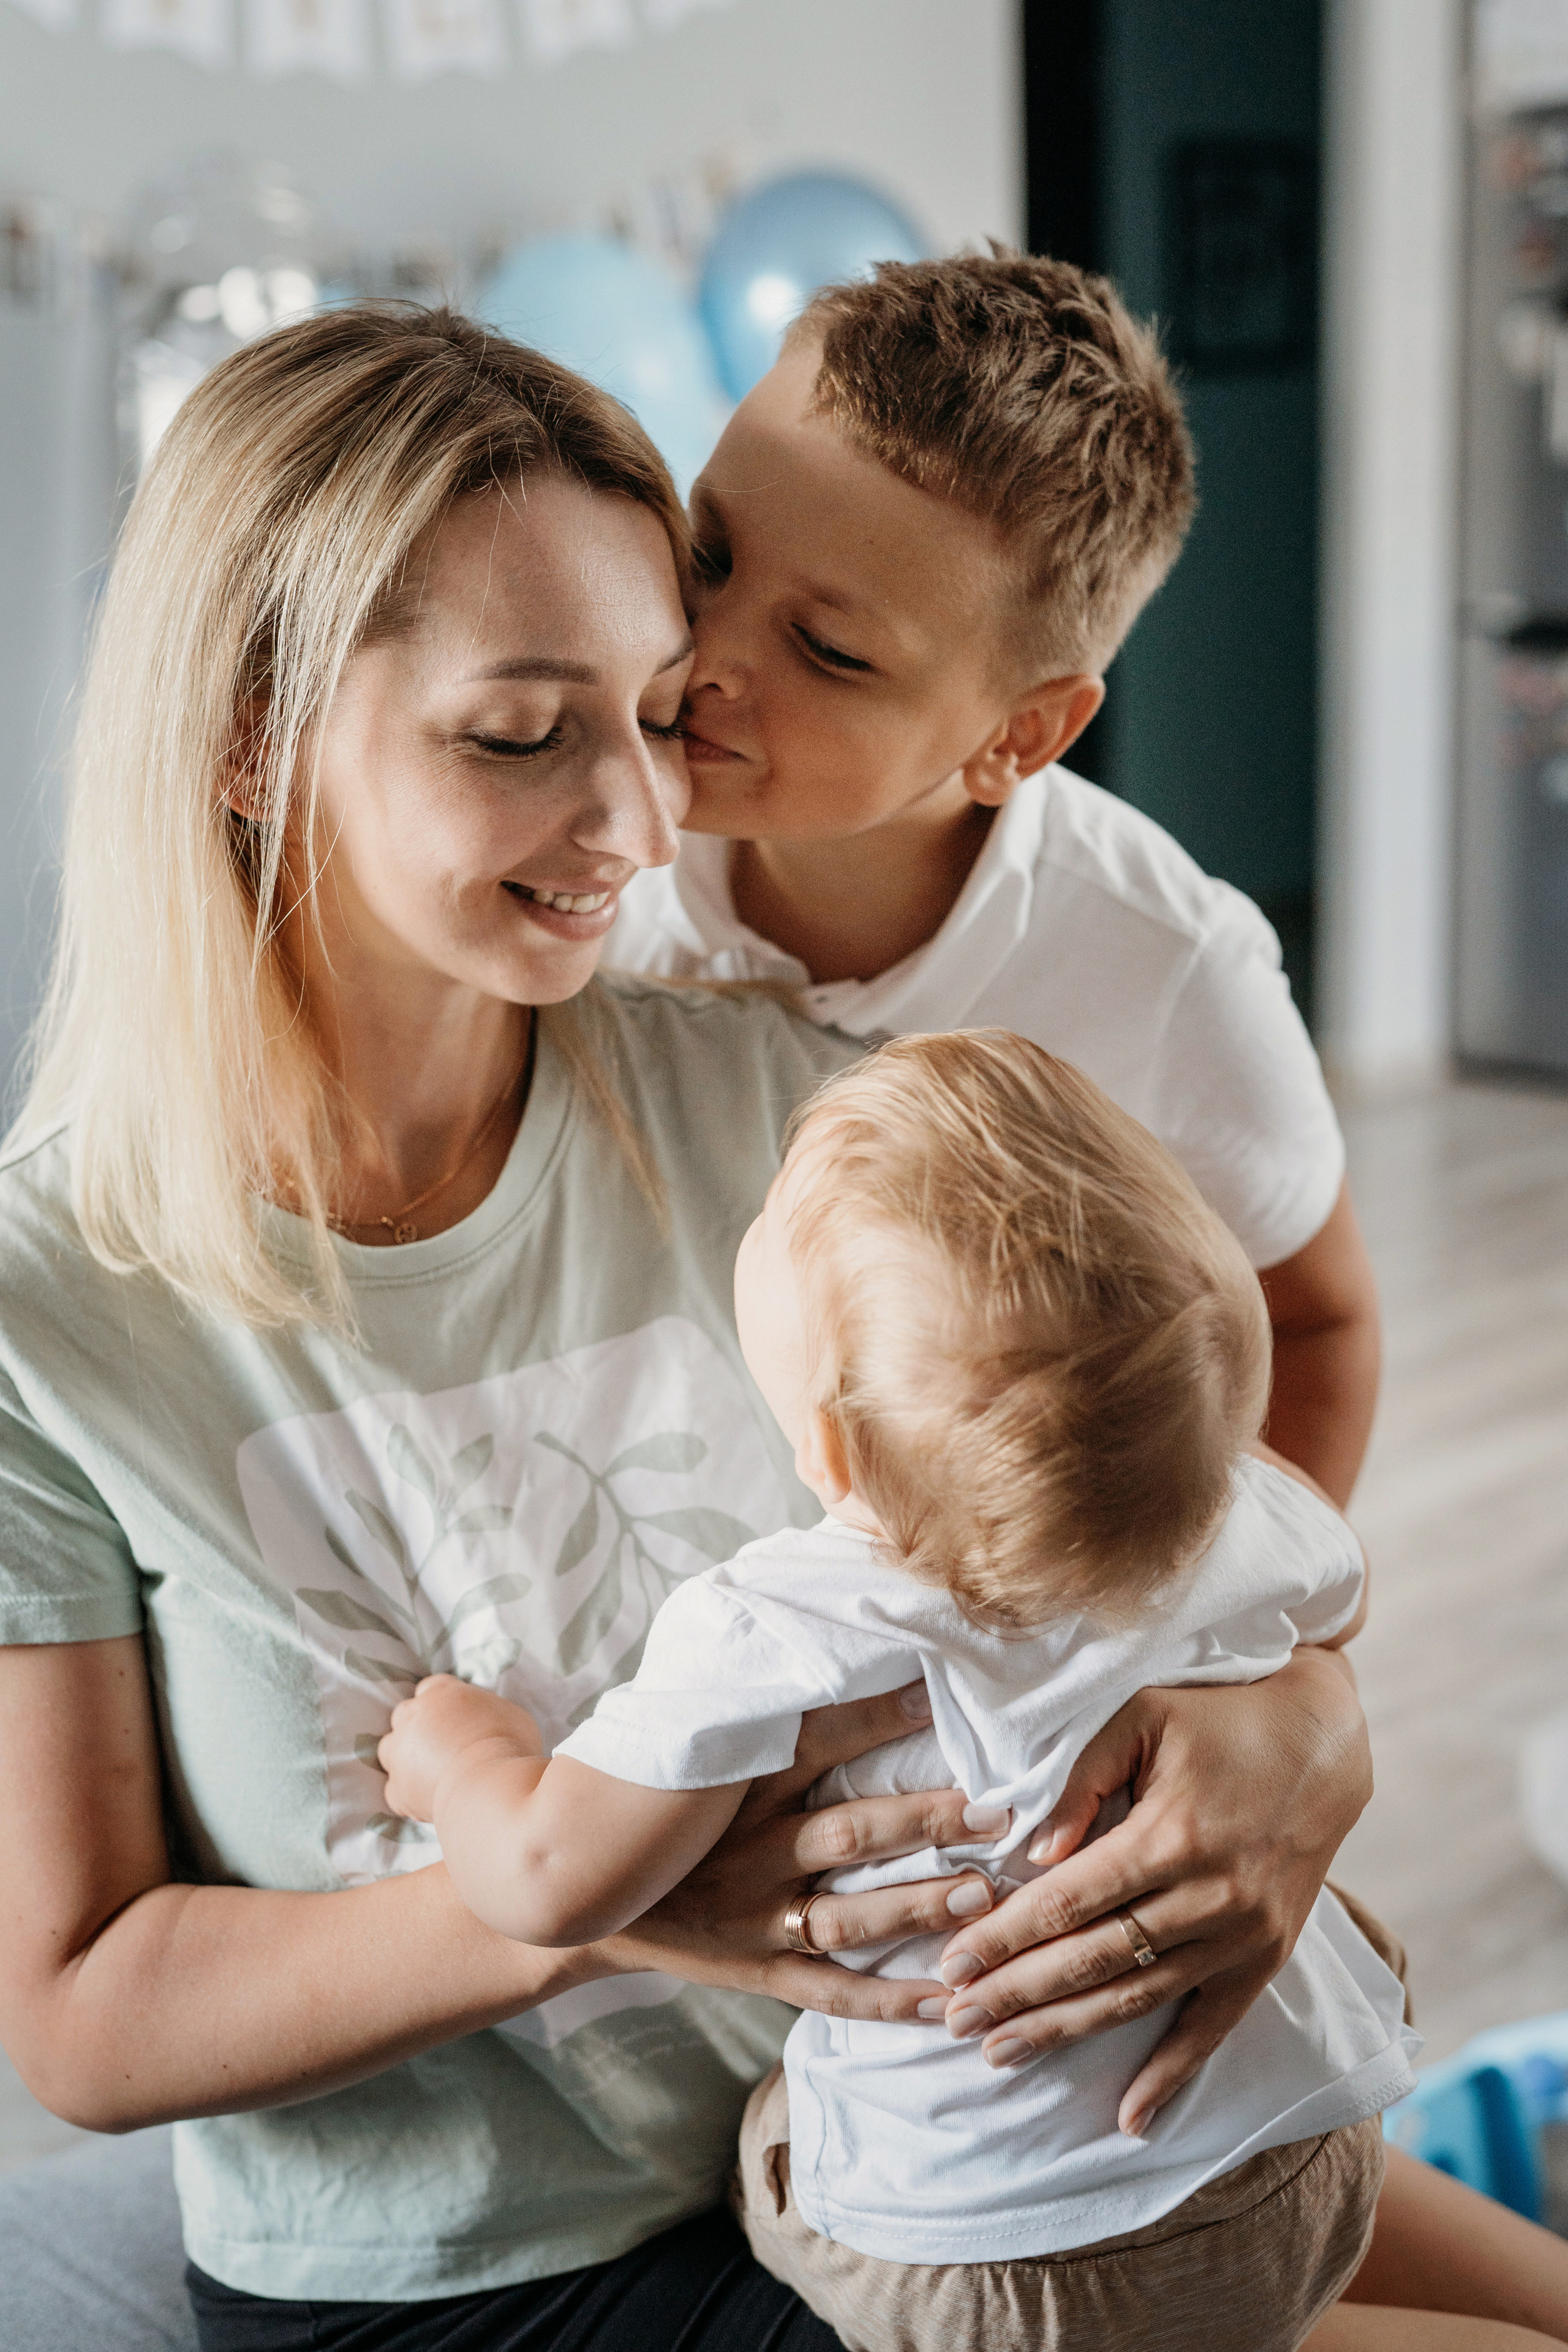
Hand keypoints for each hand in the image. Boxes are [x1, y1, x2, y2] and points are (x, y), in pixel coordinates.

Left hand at [378, 1675, 542, 1823]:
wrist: (491, 1785)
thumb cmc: (510, 1745)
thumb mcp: (509, 1712)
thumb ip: (487, 1711)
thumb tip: (489, 1720)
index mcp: (441, 1691)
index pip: (431, 1688)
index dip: (442, 1705)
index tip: (456, 1721)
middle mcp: (413, 1715)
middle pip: (406, 1715)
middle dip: (420, 1729)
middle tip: (444, 1747)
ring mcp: (400, 1751)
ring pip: (390, 1748)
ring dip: (405, 1757)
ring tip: (431, 1772)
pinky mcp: (397, 1788)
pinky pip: (394, 1789)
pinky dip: (408, 1794)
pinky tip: (428, 1799)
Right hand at [604, 1681, 1003, 2022]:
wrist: (591, 1902)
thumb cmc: (673, 1819)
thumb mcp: (704, 1760)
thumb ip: (767, 1717)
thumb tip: (827, 1642)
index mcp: (739, 1788)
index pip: (812, 1740)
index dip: (874, 1717)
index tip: (937, 1697)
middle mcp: (751, 1852)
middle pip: (845, 1832)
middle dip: (921, 1822)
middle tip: (992, 1811)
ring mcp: (756, 1918)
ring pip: (844, 1917)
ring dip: (913, 1908)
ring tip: (979, 1895)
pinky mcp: (761, 1972)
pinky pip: (831, 1993)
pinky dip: (890, 2002)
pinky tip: (948, 2002)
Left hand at [933, 1649, 1371, 2133]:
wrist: (1322, 1744)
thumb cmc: (1217, 1717)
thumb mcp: (1141, 1715)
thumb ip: (1082, 1778)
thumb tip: (1034, 1852)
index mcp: (1172, 1834)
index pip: (1068, 1900)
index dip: (1006, 1936)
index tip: (952, 1963)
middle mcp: (1211, 1896)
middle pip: (1093, 1959)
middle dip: (1017, 1994)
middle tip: (954, 2020)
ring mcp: (1244, 1935)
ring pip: (1138, 1998)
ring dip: (1065, 2030)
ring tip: (1000, 2052)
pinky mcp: (1266, 1957)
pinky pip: (1213, 2028)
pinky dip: (1171, 2076)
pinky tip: (1129, 2117)